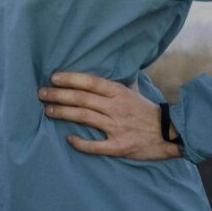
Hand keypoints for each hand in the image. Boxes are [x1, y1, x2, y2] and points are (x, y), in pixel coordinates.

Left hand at [38, 71, 181, 160]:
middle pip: (82, 99)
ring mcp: (117, 127)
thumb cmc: (148, 111)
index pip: (91, 82)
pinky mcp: (119, 146)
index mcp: (119, 92)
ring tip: (47, 110)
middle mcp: (116, 107)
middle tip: (41, 93)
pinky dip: (81, 142)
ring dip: (63, 113)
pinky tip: (68, 138)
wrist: (171, 134)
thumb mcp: (134, 91)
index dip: (71, 79)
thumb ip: (119, 81)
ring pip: (85, 117)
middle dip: (59, 95)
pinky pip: (96, 145)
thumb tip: (111, 64)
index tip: (54, 77)